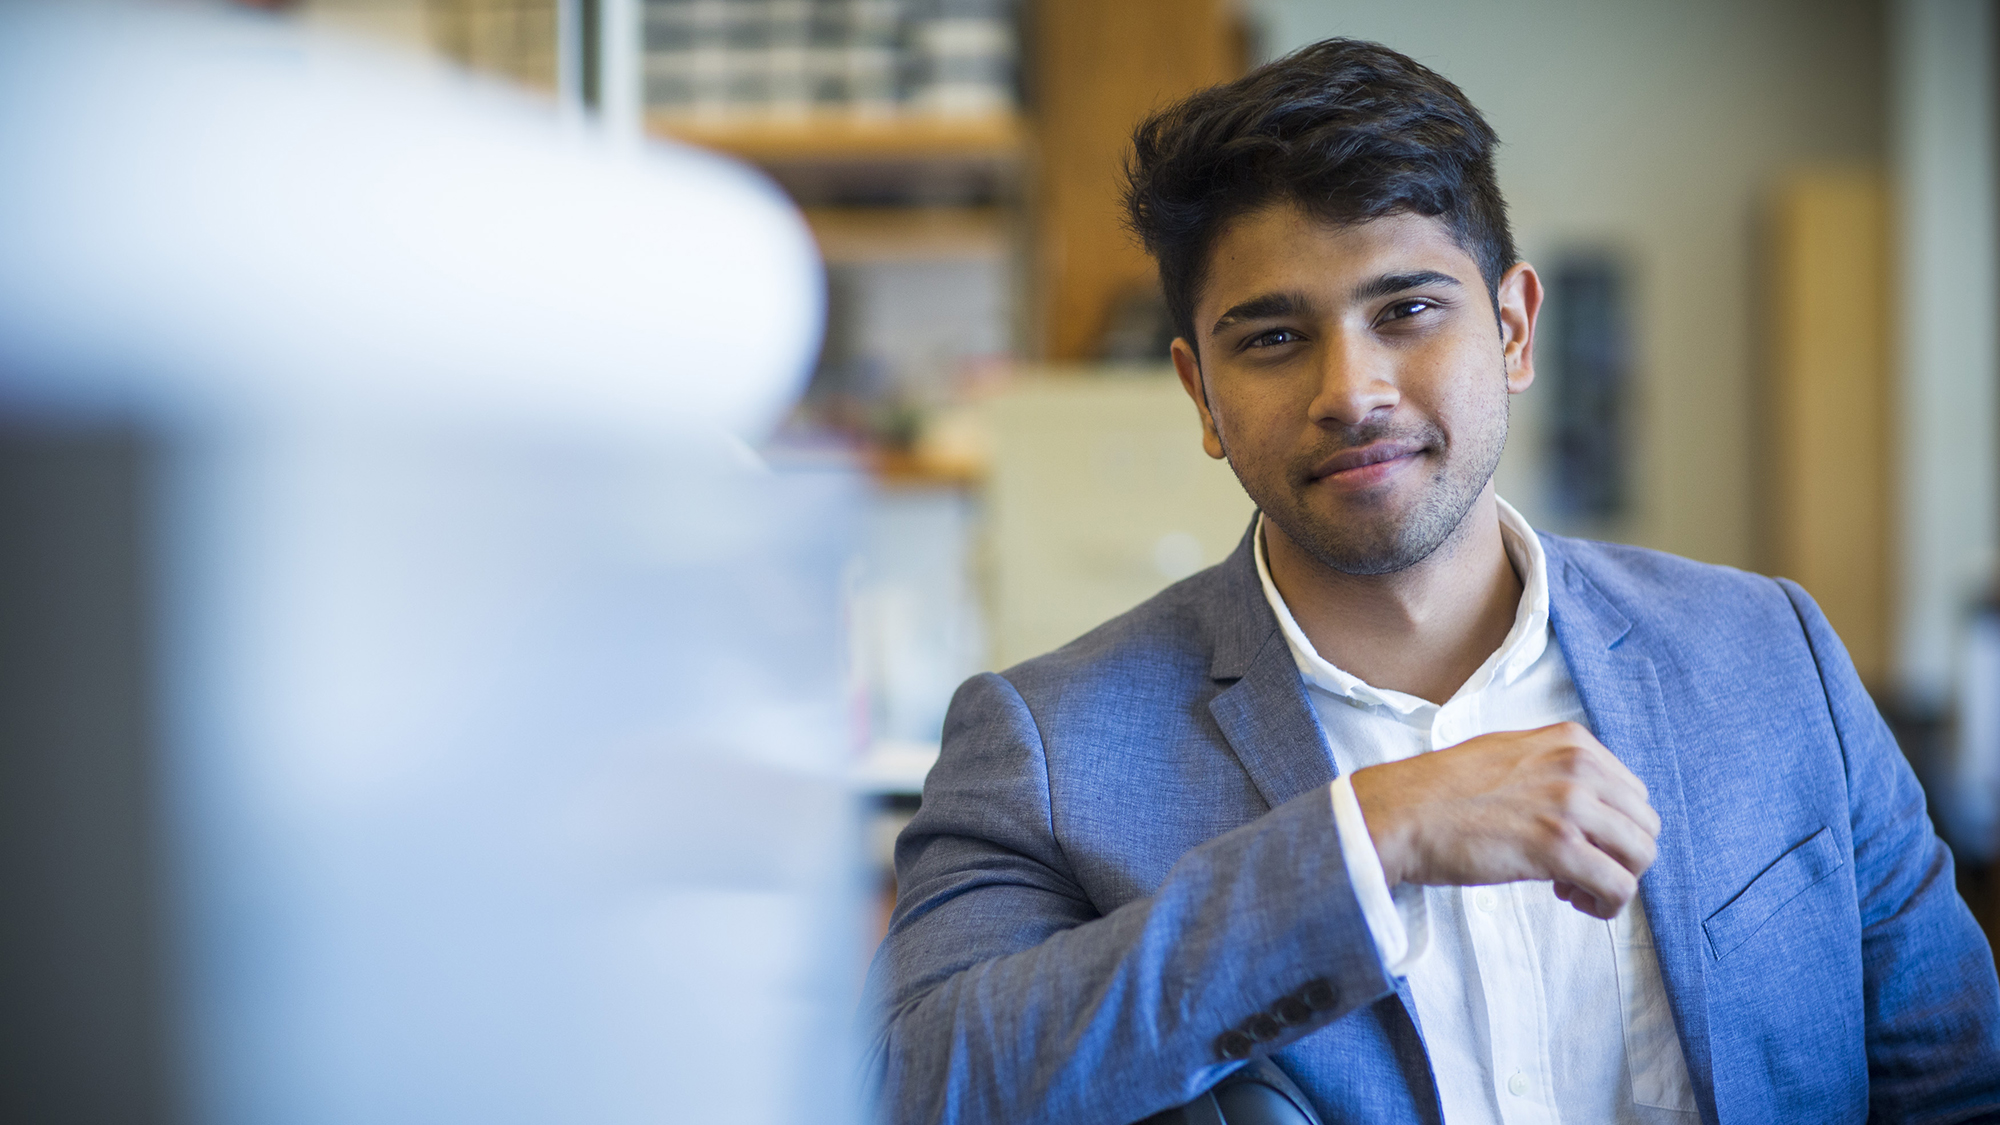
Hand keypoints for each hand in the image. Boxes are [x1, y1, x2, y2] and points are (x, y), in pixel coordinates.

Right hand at [1347, 721, 1660, 919]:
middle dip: (1620, 855)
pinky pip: (1618, 886)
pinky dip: (1605, 903)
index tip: (1583, 843)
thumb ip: (1554, 768)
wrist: (1400, 813)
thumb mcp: (1509, 753)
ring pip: (1641, 856)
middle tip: (1582, 871)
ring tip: (1576, 888)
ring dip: (1615, 880)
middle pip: (1644, 824)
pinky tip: (1574, 900)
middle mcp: (1578, 767)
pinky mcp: (1559, 848)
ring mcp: (1570, 806)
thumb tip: (1586, 803)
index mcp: (1570, 741)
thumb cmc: (1441, 792)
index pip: (1632, 792)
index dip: (1612, 827)